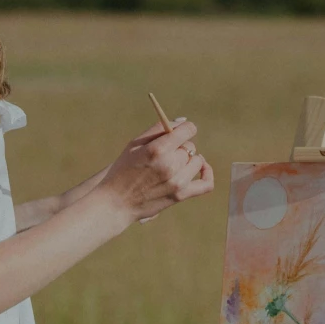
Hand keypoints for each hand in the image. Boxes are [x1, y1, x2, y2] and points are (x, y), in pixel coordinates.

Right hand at [99, 118, 213, 224]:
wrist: (116, 202)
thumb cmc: (123, 169)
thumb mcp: (135, 144)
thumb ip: (158, 130)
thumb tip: (183, 121)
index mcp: (157, 149)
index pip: (187, 130)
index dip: (184, 129)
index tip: (179, 133)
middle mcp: (170, 164)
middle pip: (190, 147)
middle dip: (180, 147)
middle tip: (166, 154)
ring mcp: (177, 181)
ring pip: (197, 161)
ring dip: (189, 160)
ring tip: (175, 164)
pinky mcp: (181, 195)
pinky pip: (206, 183)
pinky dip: (207, 173)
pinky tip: (201, 168)